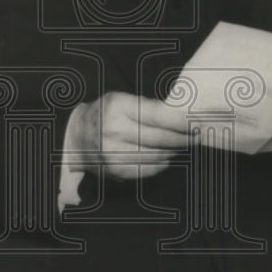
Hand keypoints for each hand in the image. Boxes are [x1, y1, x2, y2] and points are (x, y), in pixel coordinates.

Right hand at [68, 91, 188, 179]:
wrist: (75, 137)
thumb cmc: (104, 114)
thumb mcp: (121, 100)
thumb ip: (148, 107)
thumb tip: (181, 117)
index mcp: (117, 107)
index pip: (159, 115)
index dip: (182, 121)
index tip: (196, 122)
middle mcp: (114, 131)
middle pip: (161, 138)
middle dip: (183, 138)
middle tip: (196, 135)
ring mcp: (113, 154)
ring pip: (158, 155)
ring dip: (174, 151)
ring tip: (182, 144)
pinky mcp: (115, 171)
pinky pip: (148, 170)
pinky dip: (162, 163)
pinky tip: (167, 156)